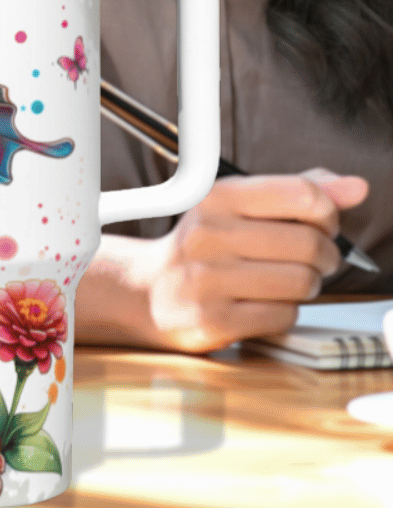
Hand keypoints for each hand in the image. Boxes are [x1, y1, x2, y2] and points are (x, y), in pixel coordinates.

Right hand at [144, 168, 367, 351]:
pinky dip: (286, 311)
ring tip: (289, 280)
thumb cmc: (205, 246)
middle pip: (308, 243)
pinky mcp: (213, 319)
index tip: (321, 223)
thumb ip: (297, 192)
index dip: (327, 212)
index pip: (301, 194)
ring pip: (301, 282)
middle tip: (314, 259)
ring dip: (307, 285)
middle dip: (325, 255)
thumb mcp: (240, 206)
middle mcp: (207, 233)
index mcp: (215, 197)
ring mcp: (207, 279)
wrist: (150, 291)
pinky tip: (265, 302)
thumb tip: (356, 188)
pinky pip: (283, 315)